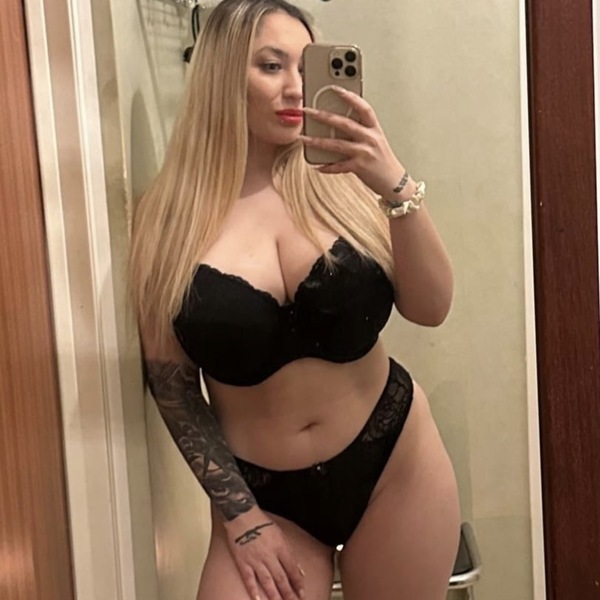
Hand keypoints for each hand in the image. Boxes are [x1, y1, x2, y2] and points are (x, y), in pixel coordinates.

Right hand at [223, 507, 305, 599]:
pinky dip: (253, 591)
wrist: (242, 516)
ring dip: (275, 596)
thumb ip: (290, 553)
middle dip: (289, 594)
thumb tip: (299, 570)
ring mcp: (256, 560)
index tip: (302, 593)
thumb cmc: (262, 523)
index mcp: (280, 547)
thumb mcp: (281, 535)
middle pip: (281, 579)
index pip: (292, 569)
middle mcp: (269, 556)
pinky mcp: (243, 562)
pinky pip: (249, 579)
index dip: (298, 583)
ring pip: (267, 582)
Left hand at [300, 87, 415, 198]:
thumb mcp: (376, 141)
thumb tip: (335, 127)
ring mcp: (364, 153)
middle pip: (344, 123)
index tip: (335, 88)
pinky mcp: (360, 168)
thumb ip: (360, 132)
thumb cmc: (383, 161)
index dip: (350, 96)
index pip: (363, 108)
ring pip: (336, 144)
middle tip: (307, 111)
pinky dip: (327, 167)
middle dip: (323, 116)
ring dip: (317, 141)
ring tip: (303, 139)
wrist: (395, 182)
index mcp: (374, 129)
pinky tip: (317, 166)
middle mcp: (370, 138)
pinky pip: (338, 166)